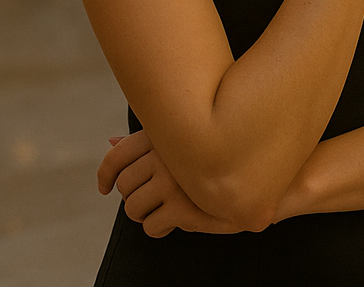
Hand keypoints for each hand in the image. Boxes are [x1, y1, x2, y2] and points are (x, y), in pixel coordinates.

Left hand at [99, 131, 243, 236]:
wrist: (258, 183)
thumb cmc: (218, 161)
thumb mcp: (183, 146)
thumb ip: (148, 143)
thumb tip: (110, 141)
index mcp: (165, 135)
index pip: (118, 155)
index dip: (105, 174)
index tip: (105, 187)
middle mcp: (167, 154)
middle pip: (124, 186)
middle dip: (134, 199)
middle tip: (153, 201)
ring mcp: (174, 180)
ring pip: (133, 209)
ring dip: (146, 216)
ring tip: (166, 210)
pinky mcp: (182, 206)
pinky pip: (151, 227)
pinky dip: (159, 229)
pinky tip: (175, 221)